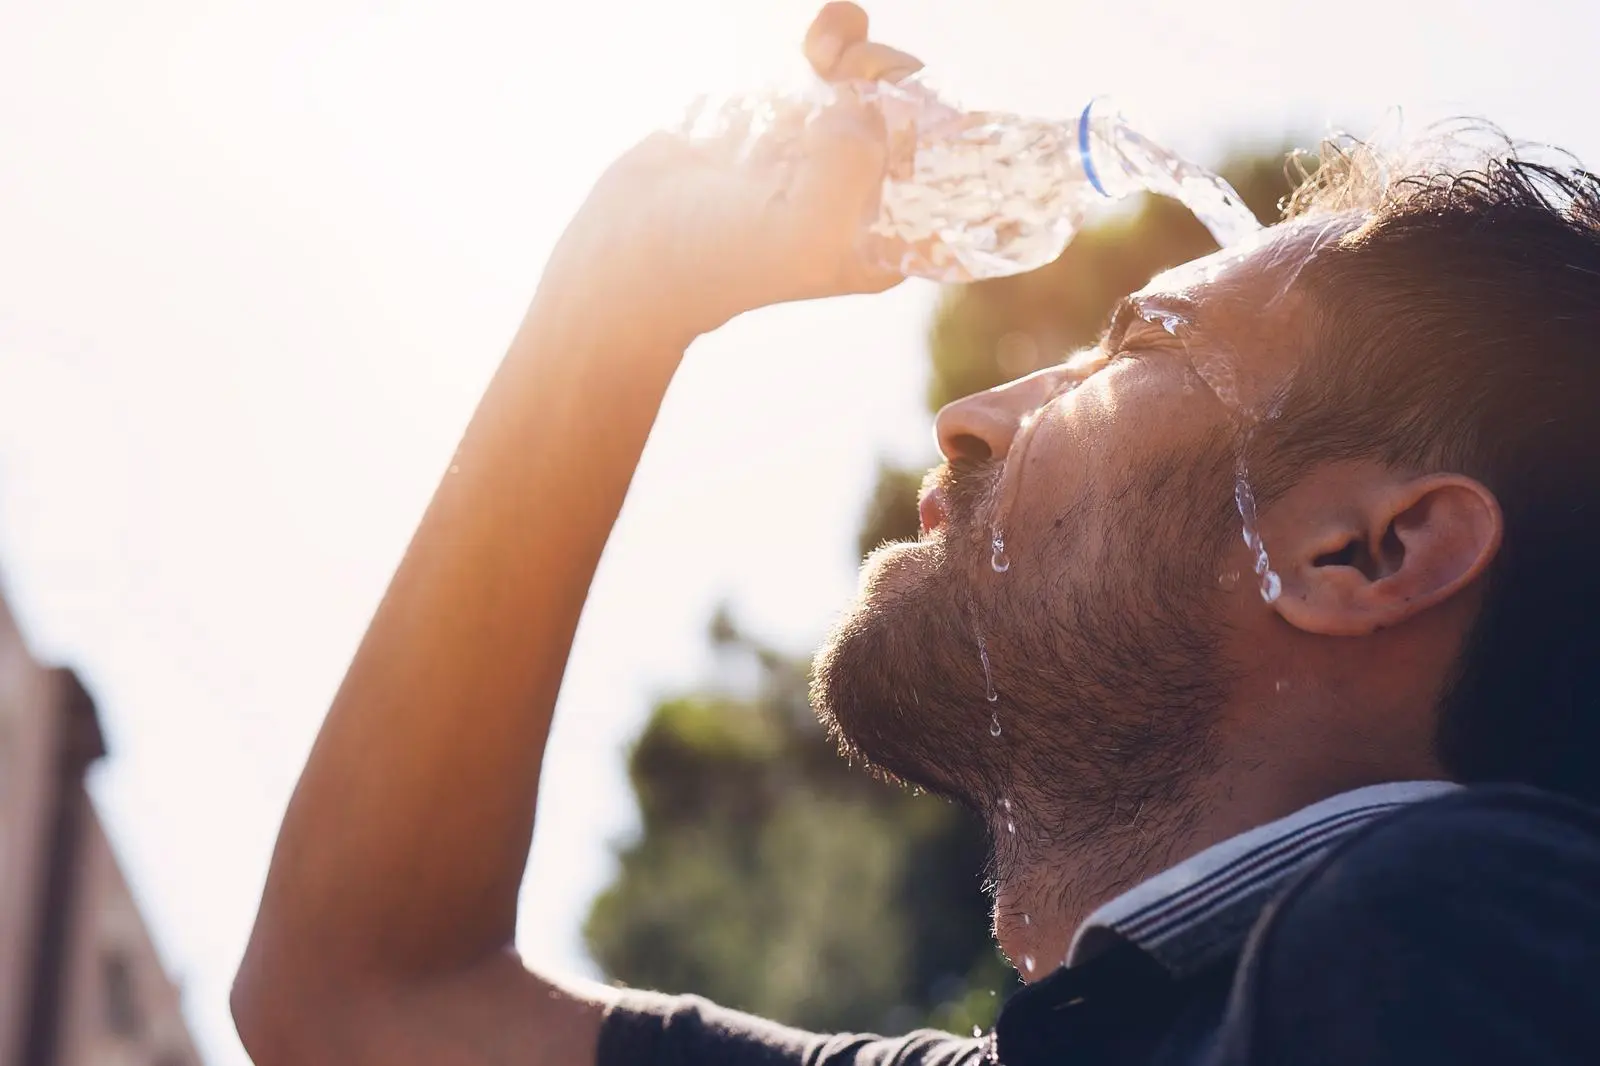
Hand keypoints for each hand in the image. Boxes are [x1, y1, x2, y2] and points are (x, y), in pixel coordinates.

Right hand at [535, 3, 925, 343]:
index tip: (904, 112)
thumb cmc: (718, 257)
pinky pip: (839, 62)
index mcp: (887, 238)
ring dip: (865, 54)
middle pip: (920, 117)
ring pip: (881, 81)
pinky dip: (836, 38)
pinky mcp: (789, 114)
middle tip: (850, 77)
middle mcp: (866, 196)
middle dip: (897, 83)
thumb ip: (849, 167)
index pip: (955, 178)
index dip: (947, 133)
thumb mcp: (802, 230)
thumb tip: (860, 101)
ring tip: (825, 56)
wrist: (632, 243)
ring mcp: (827, 151)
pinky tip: (819, 42)